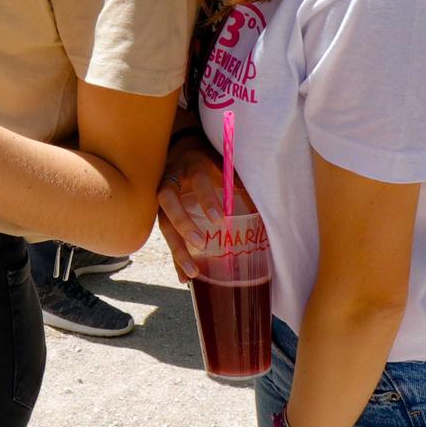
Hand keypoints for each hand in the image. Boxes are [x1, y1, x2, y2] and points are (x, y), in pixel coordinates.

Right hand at [153, 133, 256, 282]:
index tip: (219, 218)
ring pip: (162, 222)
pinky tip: (183, 278)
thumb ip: (237, 181)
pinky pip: (165, 237)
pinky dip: (174, 258)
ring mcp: (162, 196)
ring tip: (192, 272)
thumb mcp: (223, 164)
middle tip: (201, 243)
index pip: (197, 179)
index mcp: (192, 165)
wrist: (181, 148)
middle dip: (183, 223)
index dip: (206, 198)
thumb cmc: (208, 159)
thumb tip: (265, 204)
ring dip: (176, 248)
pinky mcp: (160, 212)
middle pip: (168, 200)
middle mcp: (172, 178)